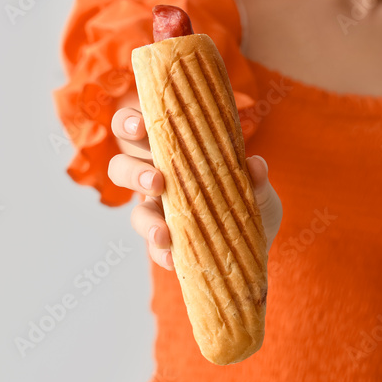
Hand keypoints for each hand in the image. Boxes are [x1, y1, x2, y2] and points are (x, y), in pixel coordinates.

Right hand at [107, 95, 282, 271]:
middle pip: (122, 167)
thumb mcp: (258, 187)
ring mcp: (160, 213)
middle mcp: (159, 179)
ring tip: (163, 232)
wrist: (259, 241)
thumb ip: (256, 178)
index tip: (141, 125)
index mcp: (175, 151)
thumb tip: (256, 164)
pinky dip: (162, 254)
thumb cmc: (251, 199)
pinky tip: (174, 259)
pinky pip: (154, 249)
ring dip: (145, 220)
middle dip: (131, 171)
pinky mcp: (167, 243)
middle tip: (156, 180)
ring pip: (135, 212)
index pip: (141, 128)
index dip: (130, 122)